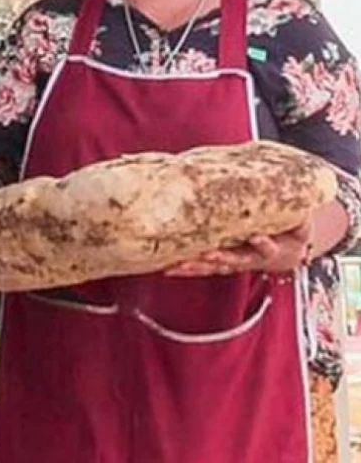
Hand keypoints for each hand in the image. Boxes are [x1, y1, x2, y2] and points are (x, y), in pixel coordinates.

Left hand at [165, 222, 312, 276]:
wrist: (289, 253)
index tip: (257, 236)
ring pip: (213, 267)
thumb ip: (297, 215)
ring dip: (195, 267)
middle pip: (234, 260)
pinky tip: (166, 267)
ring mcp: (233, 263)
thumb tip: (296, 198)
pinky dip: (185, 269)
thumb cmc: (291, 232)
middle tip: (208, 254)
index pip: (267, 247)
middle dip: (220, 258)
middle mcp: (249, 258)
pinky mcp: (220, 263)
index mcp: (270, 249)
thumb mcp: (299, 224)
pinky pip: (201, 268)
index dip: (263, 243)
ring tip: (176, 265)